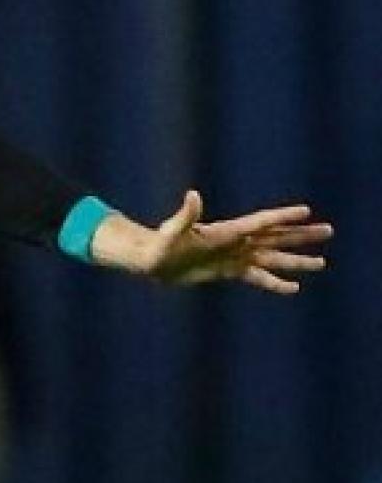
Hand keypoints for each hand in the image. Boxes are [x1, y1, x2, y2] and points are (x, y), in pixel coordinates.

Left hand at [131, 190, 330, 293]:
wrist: (152, 260)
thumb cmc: (160, 244)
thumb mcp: (172, 231)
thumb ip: (185, 215)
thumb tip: (193, 195)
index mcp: (227, 231)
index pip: (261, 222)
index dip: (283, 217)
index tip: (306, 211)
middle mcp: (235, 242)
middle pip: (275, 237)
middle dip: (302, 235)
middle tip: (329, 230)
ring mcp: (234, 256)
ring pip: (272, 258)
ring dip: (296, 260)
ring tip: (322, 262)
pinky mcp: (228, 271)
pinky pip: (258, 277)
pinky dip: (276, 283)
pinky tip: (294, 287)